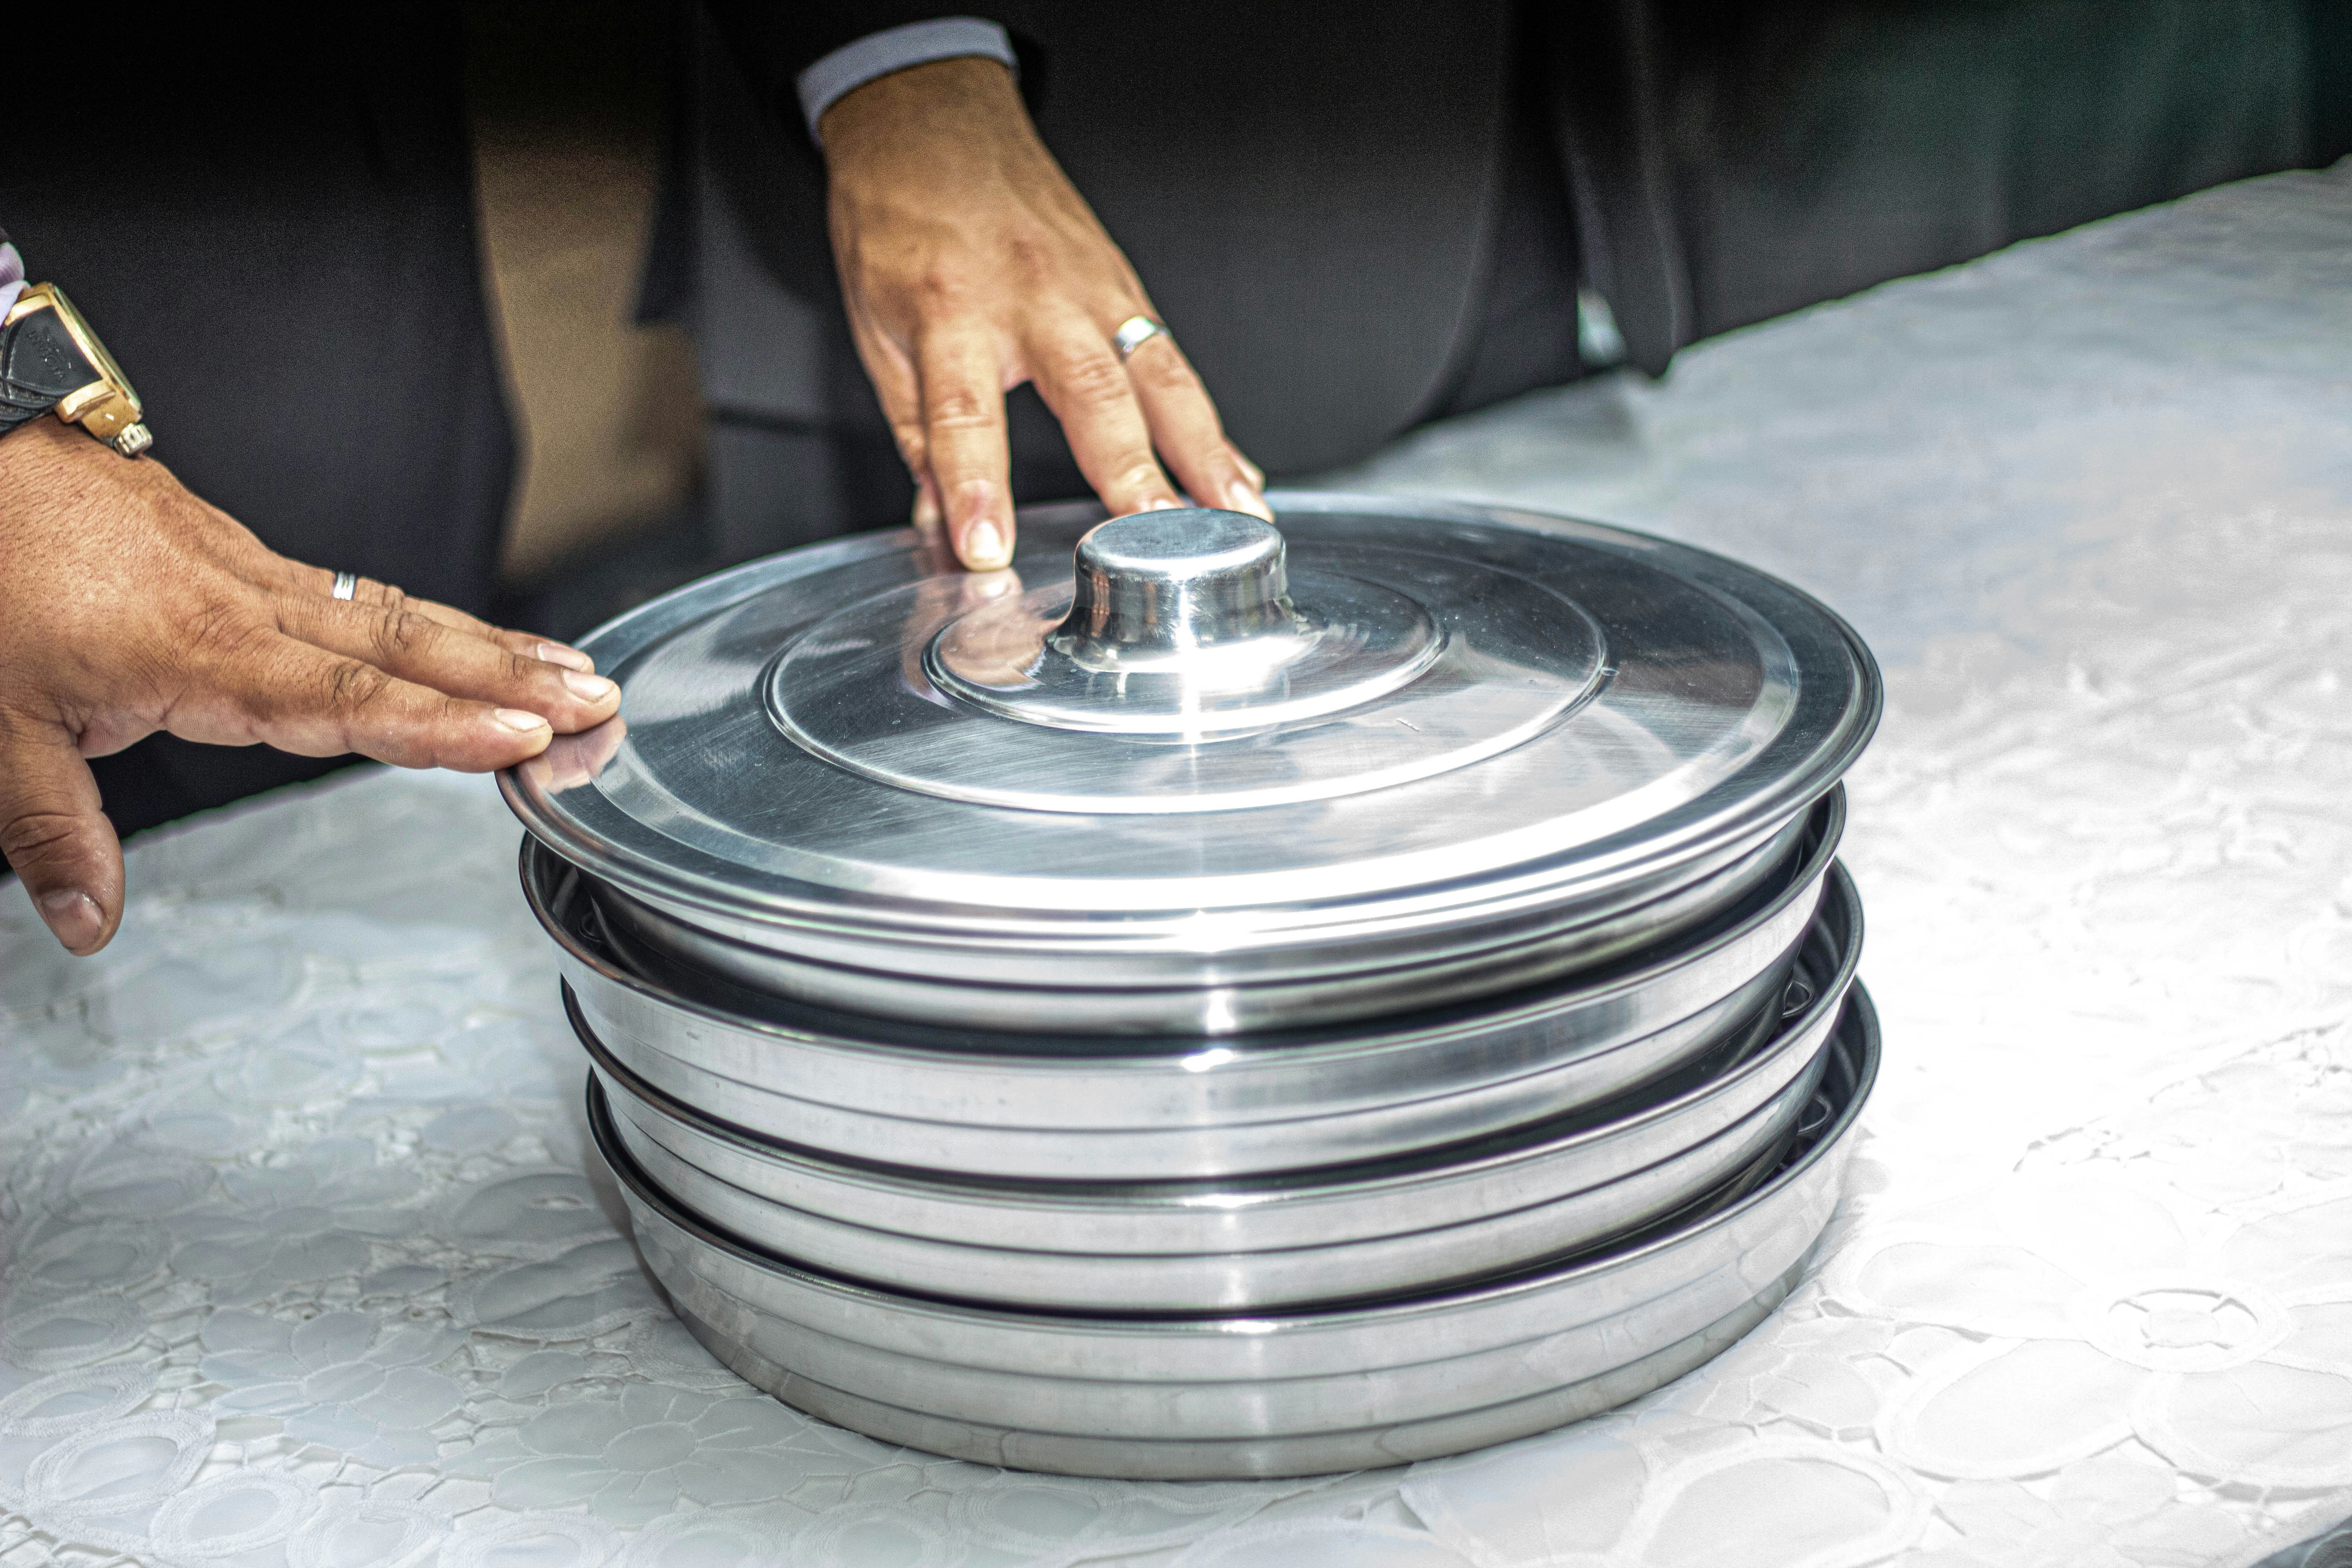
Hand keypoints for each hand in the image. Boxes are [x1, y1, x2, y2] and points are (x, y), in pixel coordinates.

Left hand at [0, 420, 620, 954]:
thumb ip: (50, 828)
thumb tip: (88, 924)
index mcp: (197, 651)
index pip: (343, 698)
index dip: (437, 724)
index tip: (521, 736)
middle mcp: (246, 604)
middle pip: (402, 645)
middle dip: (509, 678)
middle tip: (597, 701)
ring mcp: (252, 570)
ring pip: (394, 610)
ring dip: (491, 645)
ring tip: (572, 670)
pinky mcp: (241, 554)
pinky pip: (361, 591)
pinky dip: (434, 619)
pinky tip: (470, 640)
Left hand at [820, 56, 1270, 569]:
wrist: (928, 119)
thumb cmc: (899, 220)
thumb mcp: (877, 331)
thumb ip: (919, 437)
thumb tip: (941, 530)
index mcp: (950, 309)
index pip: (964, 414)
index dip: (977, 488)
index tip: (988, 551)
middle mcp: (1032, 295)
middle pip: (1090, 393)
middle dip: (1131, 473)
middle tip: (1158, 540)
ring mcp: (1091, 286)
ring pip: (1158, 376)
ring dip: (1204, 455)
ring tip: (1237, 519)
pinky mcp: (1124, 285)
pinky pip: (1174, 363)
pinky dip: (1210, 426)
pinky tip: (1238, 477)